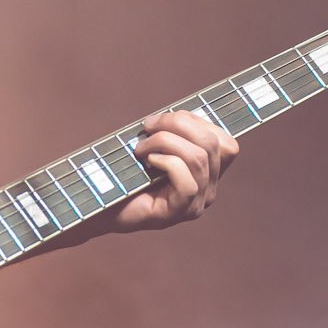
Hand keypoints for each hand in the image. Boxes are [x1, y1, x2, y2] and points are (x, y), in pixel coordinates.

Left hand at [99, 108, 237, 234]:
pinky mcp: (180, 212)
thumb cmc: (125, 175)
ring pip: (199, 158)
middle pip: (213, 144)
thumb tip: (176, 115)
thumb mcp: (154, 147)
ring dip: (165, 141)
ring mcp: (196, 204)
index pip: (225, 144)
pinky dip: (166, 162)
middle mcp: (208, 190)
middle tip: (148, 126)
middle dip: (178, 124)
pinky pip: (187, 180)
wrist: (101, 207)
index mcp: (207, 173)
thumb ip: (172, 133)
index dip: (197, 122)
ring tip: (141, 147)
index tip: (163, 120)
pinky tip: (147, 162)